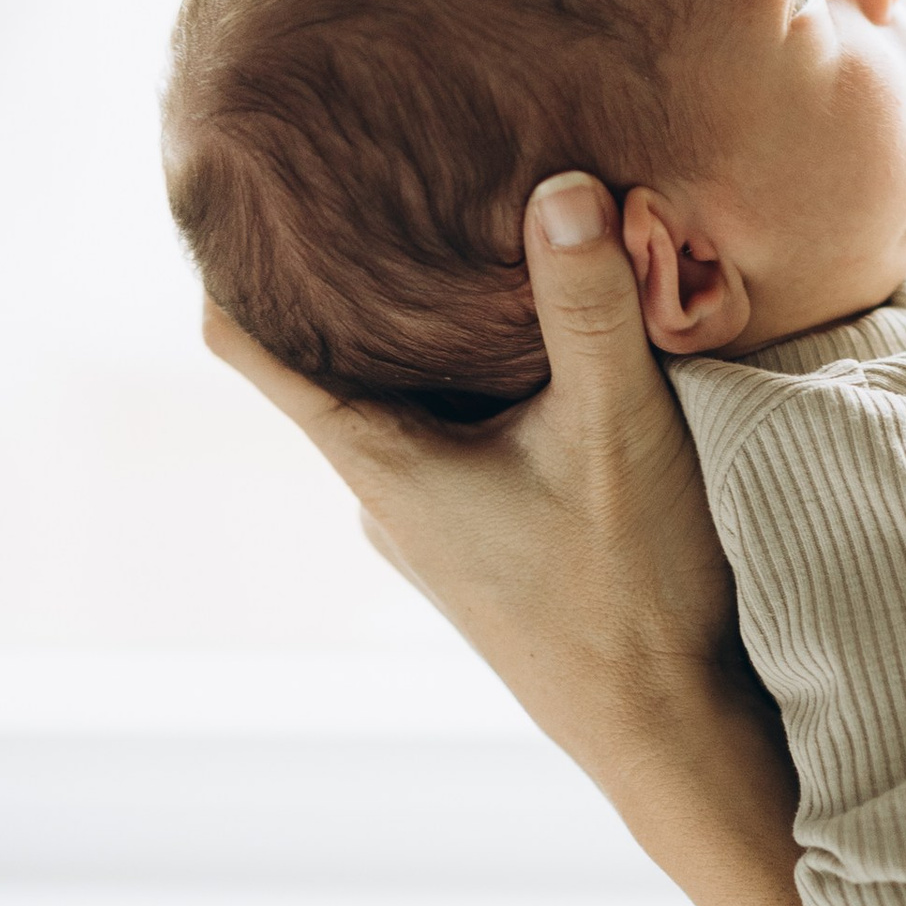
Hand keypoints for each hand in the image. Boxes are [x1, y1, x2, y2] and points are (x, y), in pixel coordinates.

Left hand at [200, 172, 742, 795]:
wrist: (671, 726)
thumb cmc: (631, 587)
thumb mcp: (617, 425)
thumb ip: (588, 304)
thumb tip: (561, 181)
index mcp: (378, 461)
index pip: (252, 347)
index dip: (233, 265)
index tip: (235, 184)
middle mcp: (384, 495)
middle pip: (335, 360)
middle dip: (361, 278)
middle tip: (387, 179)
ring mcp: (430, 527)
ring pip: (404, 400)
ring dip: (434, 334)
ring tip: (474, 246)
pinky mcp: (481, 544)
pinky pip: (453, 437)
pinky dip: (477, 382)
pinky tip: (539, 352)